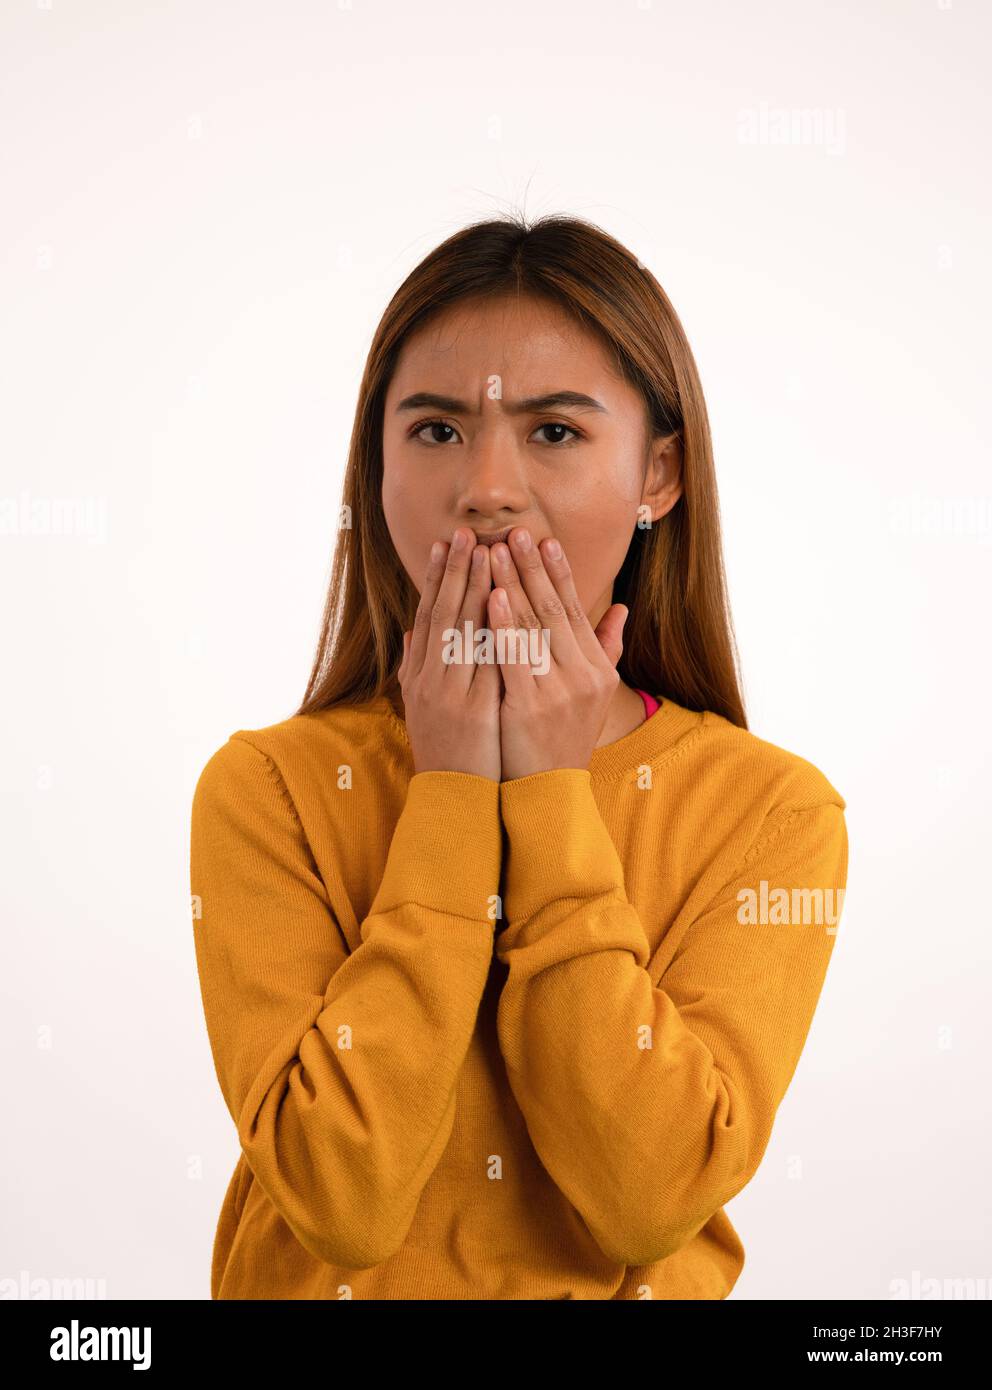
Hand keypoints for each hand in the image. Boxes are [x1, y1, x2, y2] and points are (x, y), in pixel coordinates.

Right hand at [398, 526, 502, 781]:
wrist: (453, 797)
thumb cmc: (447, 750)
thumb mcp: (423, 705)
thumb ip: (416, 666)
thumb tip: (413, 630)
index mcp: (419, 675)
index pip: (429, 615)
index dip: (436, 578)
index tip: (445, 543)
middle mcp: (429, 679)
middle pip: (442, 614)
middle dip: (455, 571)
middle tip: (465, 533)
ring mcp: (449, 694)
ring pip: (461, 631)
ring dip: (474, 589)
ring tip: (486, 553)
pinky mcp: (472, 711)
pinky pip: (483, 663)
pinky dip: (491, 632)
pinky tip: (501, 605)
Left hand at [486, 528, 627, 780]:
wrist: (549, 789)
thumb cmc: (564, 736)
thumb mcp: (595, 693)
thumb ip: (607, 647)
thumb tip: (620, 607)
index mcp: (594, 666)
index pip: (573, 608)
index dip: (558, 571)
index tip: (544, 538)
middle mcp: (581, 673)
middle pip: (552, 609)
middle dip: (532, 567)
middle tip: (515, 531)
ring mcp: (556, 690)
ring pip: (532, 627)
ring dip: (512, 584)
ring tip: (495, 552)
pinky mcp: (529, 706)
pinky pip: (515, 658)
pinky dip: (503, 625)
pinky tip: (491, 598)